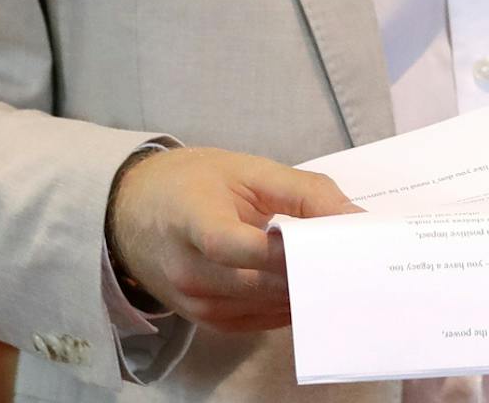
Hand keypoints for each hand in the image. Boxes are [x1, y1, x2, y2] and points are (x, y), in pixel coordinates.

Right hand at [106, 146, 357, 334]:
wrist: (131, 213)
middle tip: (356, 255)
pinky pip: (260, 320)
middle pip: (261, 282)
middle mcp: (189, 271)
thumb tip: (356, 218)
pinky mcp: (206, 321)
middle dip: (312, 270)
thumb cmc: (192, 183)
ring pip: (267, 305)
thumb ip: (304, 191)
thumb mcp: (248, 168)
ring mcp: (195, 303)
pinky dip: (288, 302)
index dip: (286, 249)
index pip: (236, 246)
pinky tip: (308, 282)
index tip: (334, 238)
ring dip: (305, 288)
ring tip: (338, 265)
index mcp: (192, 221)